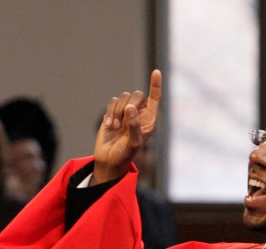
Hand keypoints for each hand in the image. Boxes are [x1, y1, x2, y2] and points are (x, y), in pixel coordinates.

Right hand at [92, 69, 161, 185]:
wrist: (109, 160)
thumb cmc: (125, 154)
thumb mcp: (133, 142)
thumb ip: (133, 125)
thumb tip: (130, 107)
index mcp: (149, 119)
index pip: (155, 98)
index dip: (156, 85)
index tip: (156, 72)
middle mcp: (139, 113)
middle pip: (137, 95)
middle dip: (128, 106)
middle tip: (122, 123)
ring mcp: (126, 112)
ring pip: (123, 97)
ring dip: (117, 111)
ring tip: (115, 127)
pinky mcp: (113, 113)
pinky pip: (112, 102)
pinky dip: (109, 113)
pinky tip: (109, 125)